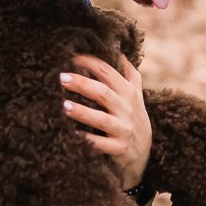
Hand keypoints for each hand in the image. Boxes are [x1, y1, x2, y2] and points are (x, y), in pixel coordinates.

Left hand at [62, 54, 150, 188]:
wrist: (144, 153)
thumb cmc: (134, 118)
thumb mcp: (136, 95)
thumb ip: (130, 74)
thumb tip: (121, 52)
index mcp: (129, 92)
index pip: (108, 72)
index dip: (90, 62)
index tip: (71, 57)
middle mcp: (127, 109)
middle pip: (103, 93)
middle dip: (82, 84)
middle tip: (61, 78)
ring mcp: (123, 129)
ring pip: (101, 119)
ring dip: (82, 112)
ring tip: (63, 106)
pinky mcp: (119, 148)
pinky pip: (100, 144)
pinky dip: (86, 139)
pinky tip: (71, 134)